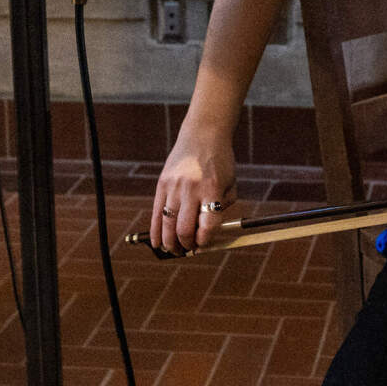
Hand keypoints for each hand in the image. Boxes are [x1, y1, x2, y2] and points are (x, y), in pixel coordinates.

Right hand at [151, 129, 237, 254]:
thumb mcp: (230, 184)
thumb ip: (222, 208)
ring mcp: (174, 186)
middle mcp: (191, 188)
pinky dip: (155, 232)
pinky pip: (155, 213)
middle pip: (184, 228)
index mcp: (212, 189)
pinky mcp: (161, 184)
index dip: (205, 240)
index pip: (207, 225)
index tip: (204, 244)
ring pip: (167, 224)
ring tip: (175, 250)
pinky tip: (157, 243)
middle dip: (187, 245)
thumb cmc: (220, 162)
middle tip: (189, 250)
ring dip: (170, 243)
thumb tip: (208, 234)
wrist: (203, 135)